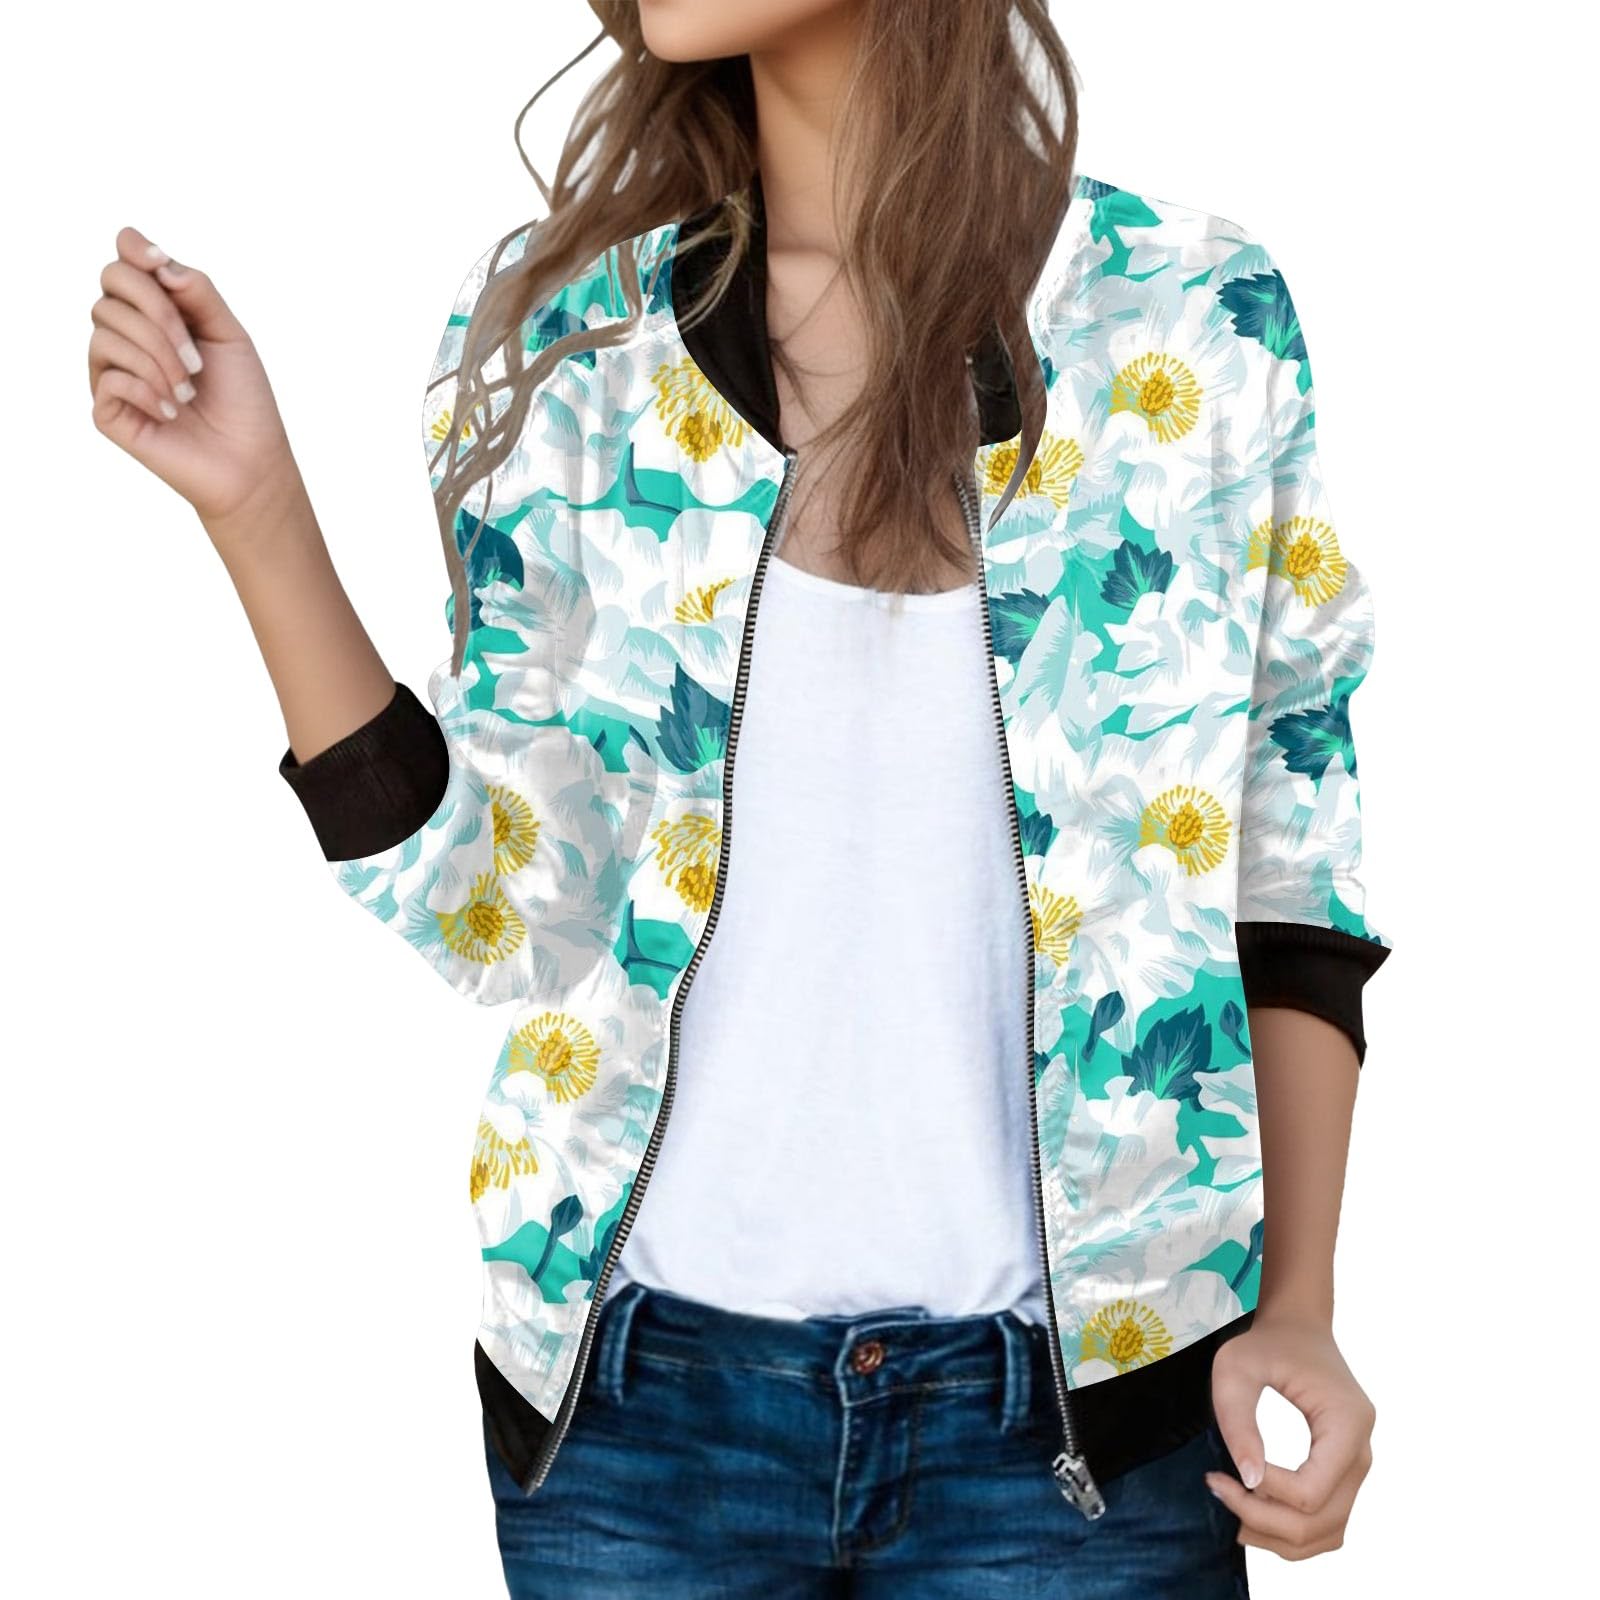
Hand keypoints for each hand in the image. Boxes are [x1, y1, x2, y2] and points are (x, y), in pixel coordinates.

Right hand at [89, 224, 303, 543]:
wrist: (250, 462)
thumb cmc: (243, 399)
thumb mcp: (230, 335)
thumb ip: (198, 293)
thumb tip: (160, 262)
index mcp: (156, 310)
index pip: (125, 259)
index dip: (134, 249)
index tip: (161, 263)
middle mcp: (127, 333)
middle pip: (113, 285)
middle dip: (159, 315)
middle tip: (198, 360)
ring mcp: (112, 369)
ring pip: (106, 330)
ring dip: (159, 360)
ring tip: (190, 394)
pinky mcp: (106, 409)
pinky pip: (110, 378)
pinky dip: (148, 391)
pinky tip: (173, 413)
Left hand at [1204, 1312, 1374, 1560]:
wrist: (1300, 1327)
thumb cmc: (1267, 1342)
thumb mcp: (1236, 1366)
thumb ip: (1237, 1419)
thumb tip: (1250, 1480)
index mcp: (1347, 1423)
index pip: (1312, 1491)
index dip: (1264, 1494)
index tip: (1219, 1471)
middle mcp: (1362, 1452)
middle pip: (1321, 1521)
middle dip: (1263, 1520)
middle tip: (1218, 1490)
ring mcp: (1358, 1466)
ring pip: (1328, 1533)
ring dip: (1278, 1536)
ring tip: (1232, 1509)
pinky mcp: (1345, 1473)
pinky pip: (1327, 1522)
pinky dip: (1293, 1530)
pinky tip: (1255, 1510)